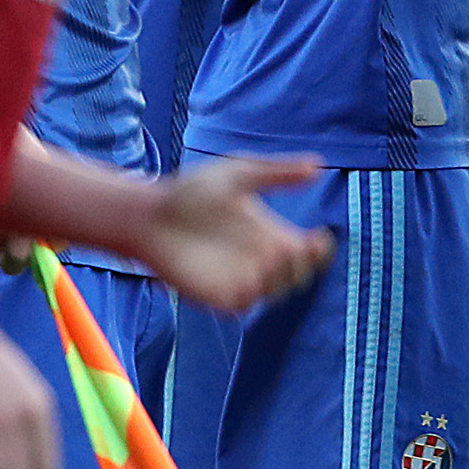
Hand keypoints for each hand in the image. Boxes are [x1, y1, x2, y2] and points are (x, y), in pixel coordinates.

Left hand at [139, 154, 336, 312]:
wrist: (149, 215)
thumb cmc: (190, 191)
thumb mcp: (237, 173)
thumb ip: (276, 172)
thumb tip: (318, 166)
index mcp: (269, 232)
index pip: (307, 249)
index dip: (319, 248)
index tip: (319, 238)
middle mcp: (259, 258)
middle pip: (299, 273)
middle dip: (305, 266)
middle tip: (299, 249)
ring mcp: (240, 278)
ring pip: (277, 290)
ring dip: (283, 278)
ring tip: (278, 257)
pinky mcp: (218, 293)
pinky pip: (245, 303)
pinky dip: (255, 293)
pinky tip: (255, 275)